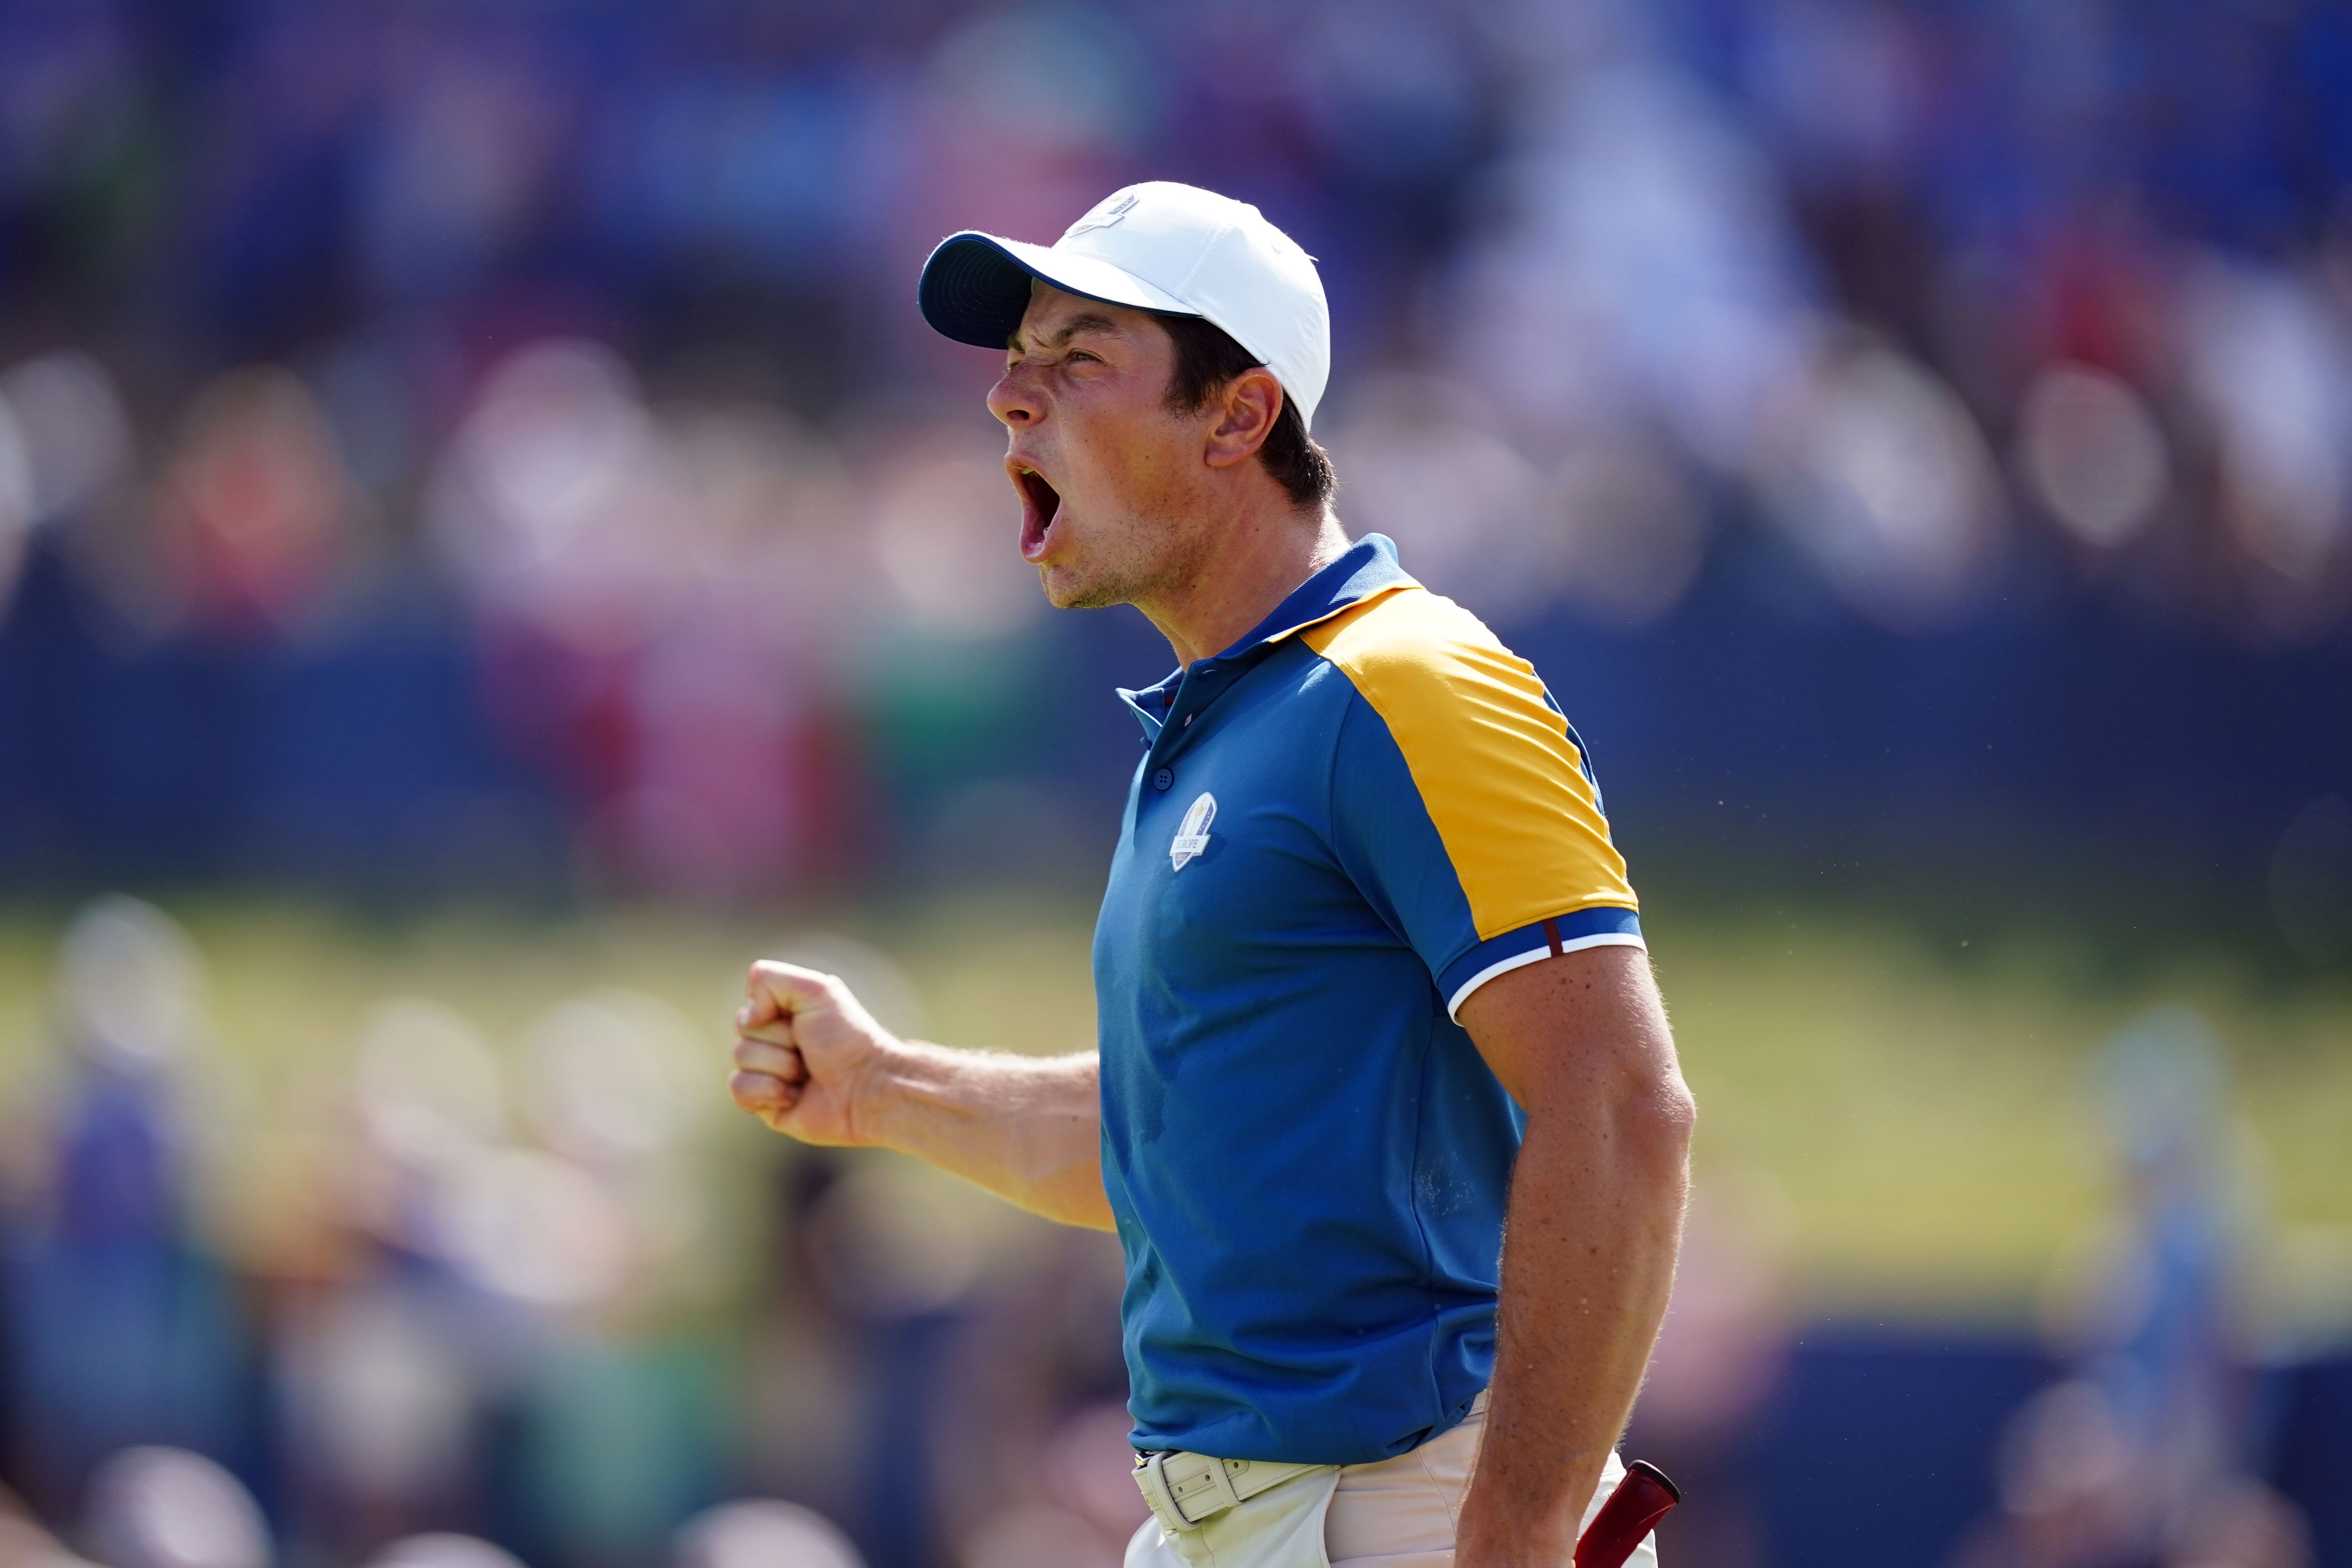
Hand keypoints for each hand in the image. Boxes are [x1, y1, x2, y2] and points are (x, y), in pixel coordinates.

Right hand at [730, 961, 896, 1146]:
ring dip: (778, 1065)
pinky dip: (767, 1090)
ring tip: (807, 1074)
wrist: (867, 1087)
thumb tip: (747, 1017)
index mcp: (784, 1014)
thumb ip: (769, 980)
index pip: (750, 1006)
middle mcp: (774, 1042)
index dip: (771, 1013)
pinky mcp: (766, 1104)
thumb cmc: (846, 1038)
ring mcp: (768, 1073)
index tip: (803, 1020)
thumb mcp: (816, 990)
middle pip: (742, 1033)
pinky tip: (794, 1095)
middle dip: (779, 1040)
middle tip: (808, 1049)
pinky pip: (738, 1090)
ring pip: (739, 1060)